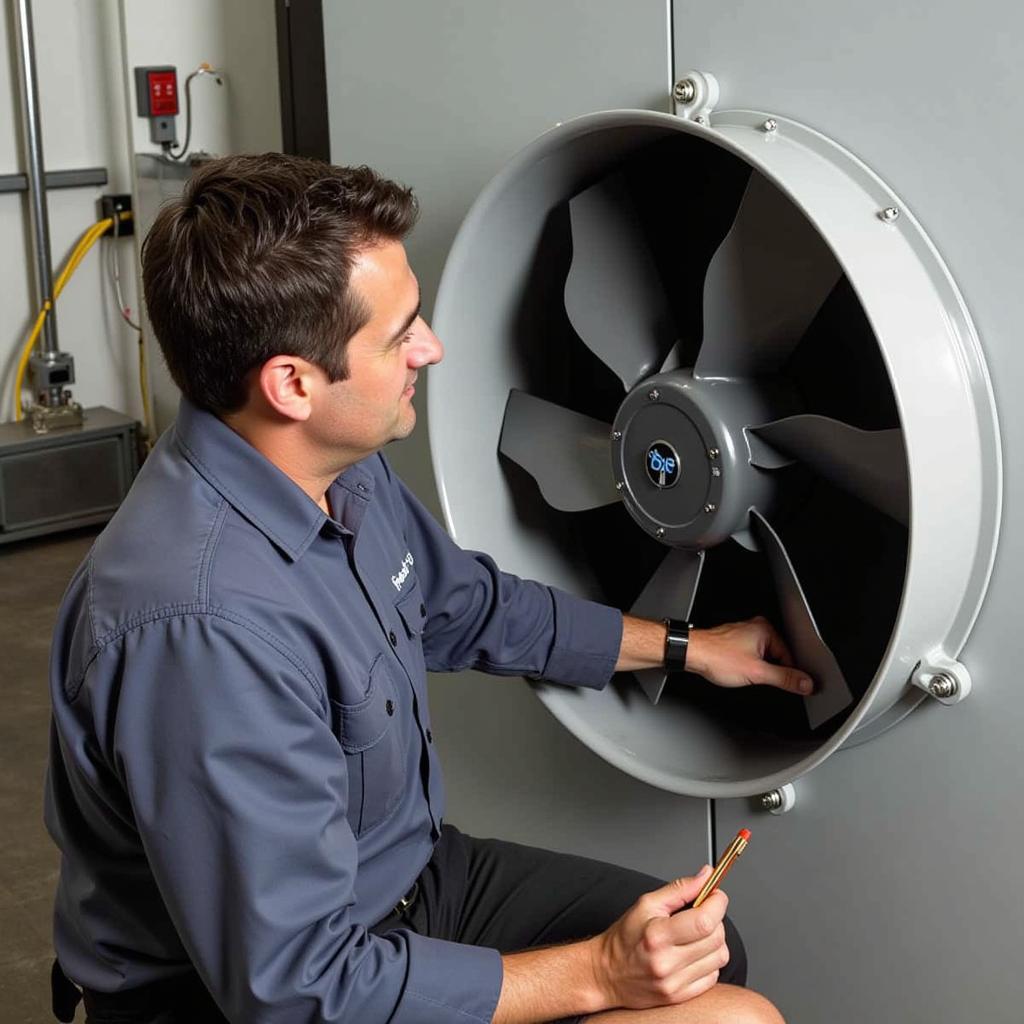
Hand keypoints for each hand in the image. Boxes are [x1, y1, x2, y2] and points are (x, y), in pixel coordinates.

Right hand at [589, 867, 729, 1008]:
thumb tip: (706, 876)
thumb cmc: (625, 937)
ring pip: (720, 957)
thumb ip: (680, 888)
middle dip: (716, 919)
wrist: (607, 974)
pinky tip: (694, 953)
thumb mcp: (646, 903)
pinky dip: (710, 961)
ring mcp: (675, 983)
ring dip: (715, 941)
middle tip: (703, 913)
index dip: (717, 904)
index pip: (704, 920)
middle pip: (716, 938)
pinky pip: (713, 976)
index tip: (715, 896)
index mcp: (658, 935)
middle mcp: (667, 962)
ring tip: (697, 934)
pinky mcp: (680, 996)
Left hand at [687, 616, 812, 694]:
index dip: (788, 674)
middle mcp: (756, 628)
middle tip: (756, 677)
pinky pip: (750, 656)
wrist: (692, 654)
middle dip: (769, 671)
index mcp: (766, 630)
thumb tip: (804, 682)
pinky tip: (737, 669)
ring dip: (756, 669)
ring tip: (742, 671)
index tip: (789, 686)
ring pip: (762, 658)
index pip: (789, 657)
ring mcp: (745, 634)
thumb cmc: (717, 657)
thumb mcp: (757, 672)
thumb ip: (784, 678)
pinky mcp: (735, 642)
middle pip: (776, 657)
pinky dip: (747, 666)